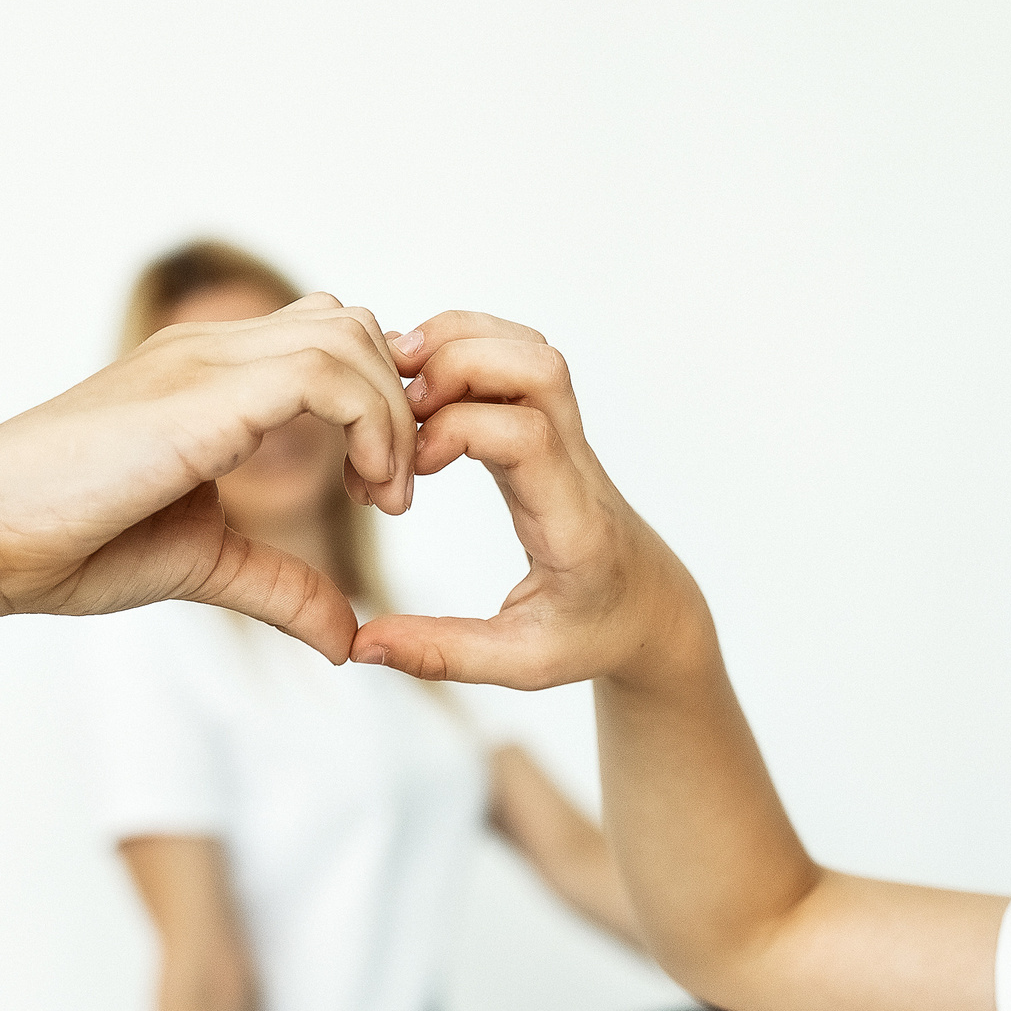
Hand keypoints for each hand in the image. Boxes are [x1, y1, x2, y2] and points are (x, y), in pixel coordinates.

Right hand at [0, 296, 415, 661]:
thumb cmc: (62, 545)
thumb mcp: (200, 562)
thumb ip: (278, 584)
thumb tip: (346, 637)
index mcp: (203, 375)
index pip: (323, 339)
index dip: (375, 400)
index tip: (382, 487)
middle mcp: (208, 351)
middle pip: (351, 323)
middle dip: (398, 400)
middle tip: (394, 492)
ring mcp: (203, 363)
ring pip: (350, 337)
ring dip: (394, 417)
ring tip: (387, 498)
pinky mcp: (201, 396)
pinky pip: (325, 375)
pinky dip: (372, 427)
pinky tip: (365, 494)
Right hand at [347, 312, 707, 687]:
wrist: (651, 608)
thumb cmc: (592, 634)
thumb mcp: (520, 664)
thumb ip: (440, 655)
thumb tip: (359, 644)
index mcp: (573, 523)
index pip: (528, 437)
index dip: (457, 429)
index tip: (412, 470)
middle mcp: (577, 466)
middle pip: (538, 367)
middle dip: (458, 364)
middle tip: (401, 410)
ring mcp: (569, 438)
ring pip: (531, 350)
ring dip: (460, 346)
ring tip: (403, 389)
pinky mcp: (552, 426)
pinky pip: (518, 359)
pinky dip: (466, 349)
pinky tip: (424, 391)